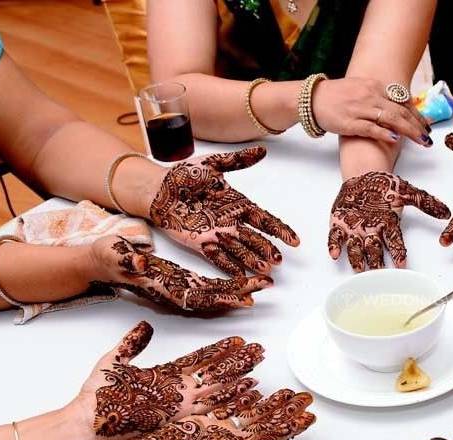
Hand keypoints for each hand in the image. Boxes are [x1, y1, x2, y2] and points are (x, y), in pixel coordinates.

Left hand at [71, 321, 263, 439]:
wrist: (85, 426)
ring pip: (218, 390)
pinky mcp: (178, 420)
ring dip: (240, 381)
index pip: (200, 360)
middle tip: (259, 351)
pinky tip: (247, 395)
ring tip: (260, 371)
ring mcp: (179, 407)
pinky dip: (230, 401)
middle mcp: (178, 393)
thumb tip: (144, 327)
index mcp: (166, 378)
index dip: (219, 350)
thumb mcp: (112, 363)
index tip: (238, 341)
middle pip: (215, 374)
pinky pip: (211, 408)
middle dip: (238, 363)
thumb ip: (131, 345)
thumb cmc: (95, 400)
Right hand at [91, 236, 271, 312]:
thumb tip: (142, 262)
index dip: (222, 297)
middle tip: (267, 283)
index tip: (246, 297)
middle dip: (241, 292)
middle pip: (213, 296)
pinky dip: (228, 286)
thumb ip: (127, 259)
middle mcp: (173, 291)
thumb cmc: (106, 257)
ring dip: (239, 289)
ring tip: (264, 282)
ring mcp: (177, 288)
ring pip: (214, 292)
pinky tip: (245, 282)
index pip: (197, 294)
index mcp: (161, 285)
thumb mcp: (114, 253)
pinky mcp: (180, 282)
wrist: (100, 262)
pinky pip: (208, 287)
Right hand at [105, 390, 314, 439]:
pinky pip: (219, 397)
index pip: (266, 436)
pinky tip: (248, 378)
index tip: (309, 415)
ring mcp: (207, 425)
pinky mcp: (191, 415)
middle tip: (304, 396)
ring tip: (284, 386)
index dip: (288, 426)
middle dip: (283, 408)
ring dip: (264, 396)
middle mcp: (220, 437)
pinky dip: (235, 386)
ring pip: (243, 406)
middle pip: (260, 419)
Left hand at [149, 147, 298, 275]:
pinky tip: (241, 276)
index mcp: (237, 204)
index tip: (294, 241)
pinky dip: (230, 267)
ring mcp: (217, 234)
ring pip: (240, 250)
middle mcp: (231, 222)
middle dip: (267, 250)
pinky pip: (218, 257)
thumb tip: (262, 150)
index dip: (280, 230)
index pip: (264, 219)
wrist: (158, 189)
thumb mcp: (213, 164)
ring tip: (265, 270)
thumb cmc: (183, 176)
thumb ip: (237, 161)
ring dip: (252, 261)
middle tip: (278, 260)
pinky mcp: (201, 243)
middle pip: (255, 239)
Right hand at [312, 77, 431, 146]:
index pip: (402, 100)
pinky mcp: (349, 122)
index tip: (426, 125)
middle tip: (428, 137)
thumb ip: (378, 97)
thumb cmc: (336, 97)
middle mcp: (370, 95)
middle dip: (417, 125)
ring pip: (391, 119)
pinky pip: (371, 128)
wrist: (312, 99)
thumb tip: (396, 107)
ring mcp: (360, 109)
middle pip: (400, 110)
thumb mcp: (360, 89)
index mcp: (374, 86)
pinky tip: (396, 139)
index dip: (416, 114)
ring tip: (421, 141)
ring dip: (409, 130)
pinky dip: (384, 133)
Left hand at [327, 171, 449, 270]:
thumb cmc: (385, 186)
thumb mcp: (407, 191)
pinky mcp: (339, 225)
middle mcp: (372, 232)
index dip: (398, 253)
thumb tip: (445, 212)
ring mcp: (354, 230)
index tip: (401, 264)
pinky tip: (335, 254)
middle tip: (378, 273)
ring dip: (357, 259)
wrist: (364, 177)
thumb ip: (425, 203)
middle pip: (374, 251)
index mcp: (388, 226)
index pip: (395, 242)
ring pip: (356, 249)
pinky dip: (334, 246)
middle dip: (376, 263)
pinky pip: (335, 238)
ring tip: (359, 268)